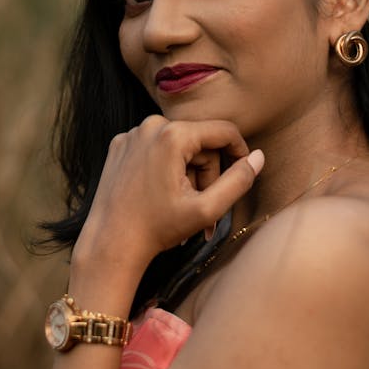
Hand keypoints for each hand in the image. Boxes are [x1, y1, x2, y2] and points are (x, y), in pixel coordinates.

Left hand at [72, 115, 263, 270]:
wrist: (109, 243)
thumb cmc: (157, 229)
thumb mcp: (206, 209)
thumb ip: (238, 181)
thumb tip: (259, 157)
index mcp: (173, 135)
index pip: (224, 131)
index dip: (240, 152)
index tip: (243, 174)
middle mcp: (151, 125)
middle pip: (200, 142)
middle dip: (207, 173)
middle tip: (204, 207)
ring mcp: (132, 134)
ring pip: (178, 145)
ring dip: (187, 172)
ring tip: (181, 205)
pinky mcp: (120, 144)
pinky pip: (155, 148)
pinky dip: (164, 167)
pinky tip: (159, 194)